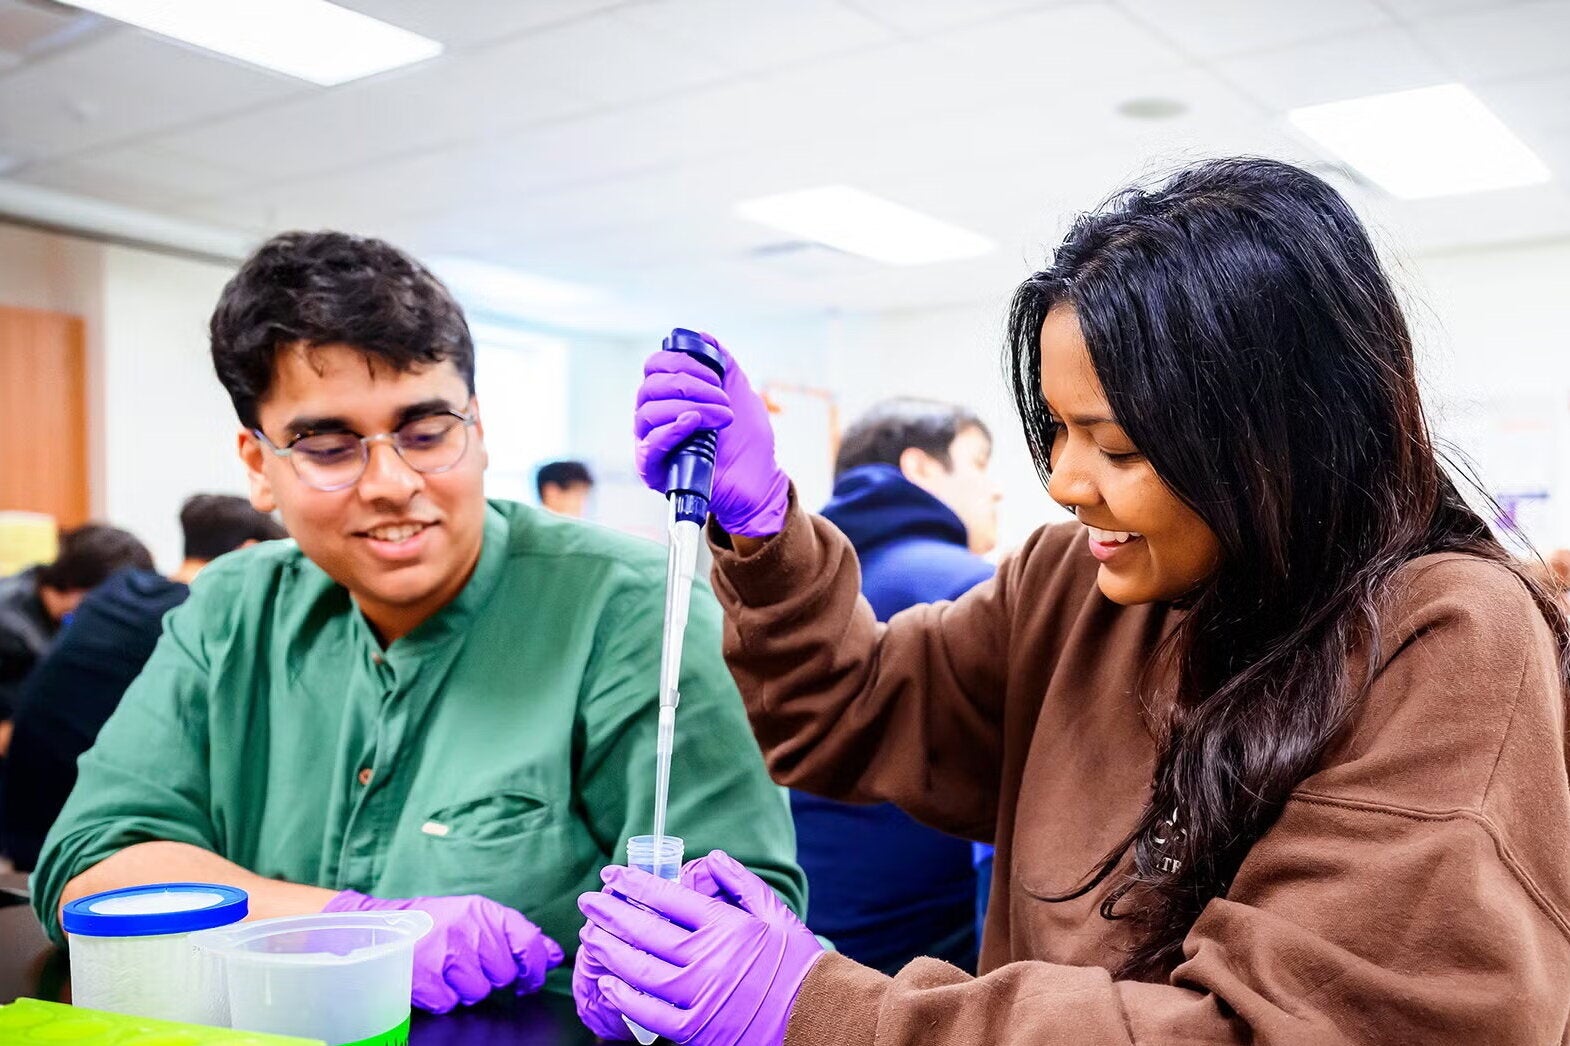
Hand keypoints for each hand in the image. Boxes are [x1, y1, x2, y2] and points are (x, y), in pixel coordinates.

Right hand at [324, 890, 563, 1013]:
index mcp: (484, 911)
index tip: (530, 981)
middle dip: (490, 978)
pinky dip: (441, 1000)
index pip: (530, 941)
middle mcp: (468, 928)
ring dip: (464, 990)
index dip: (536, 968)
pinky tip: (430, 982)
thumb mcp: (474, 918)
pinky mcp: (424, 975)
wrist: (376, 928)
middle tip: (468, 968)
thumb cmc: (431, 925)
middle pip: (504, 974)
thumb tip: (555, 954)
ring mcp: (445, 952)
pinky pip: (450, 1003)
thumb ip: (515, 935)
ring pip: (479, 992)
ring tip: (446, 973)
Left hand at [577, 851, 823, 1045]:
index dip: (635, 884)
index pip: (668, 899)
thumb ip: (741, 883)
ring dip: (610, 951)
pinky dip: (625, 998)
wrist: (816, 1017)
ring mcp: (699, 997)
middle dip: (611, 912)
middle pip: (646, 931)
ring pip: (640, 971)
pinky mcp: (695, 1031)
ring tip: (591, 936)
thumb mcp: (777, 914)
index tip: (612, 874)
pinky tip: (609, 982)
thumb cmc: (797, 966)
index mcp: (727, 927)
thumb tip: (713, 856)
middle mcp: (708, 959)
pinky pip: (649, 1014)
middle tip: (588, 901)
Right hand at [634, 333, 790, 537]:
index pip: (655, 367)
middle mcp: (655, 417)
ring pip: (648, 413)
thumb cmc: (747, 441)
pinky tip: (694, 423)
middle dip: (689, 386)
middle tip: (722, 399)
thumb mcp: (739, 392)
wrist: (760, 480)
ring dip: (690, 407)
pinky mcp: (656, 471)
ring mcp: (653, 443)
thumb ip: (722, 364)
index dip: (681, 362)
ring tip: (722, 418)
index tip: (713, 374)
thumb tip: (702, 337)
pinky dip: (671, 430)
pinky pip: (649, 446)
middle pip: (650, 387)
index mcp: (670, 396)